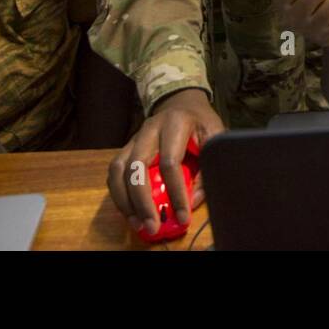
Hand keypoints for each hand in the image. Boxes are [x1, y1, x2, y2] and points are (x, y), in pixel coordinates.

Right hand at [106, 88, 223, 234]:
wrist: (182, 103)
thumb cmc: (200, 123)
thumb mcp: (214, 138)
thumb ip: (207, 168)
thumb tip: (193, 201)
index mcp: (175, 123)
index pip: (170, 161)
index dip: (176, 192)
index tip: (183, 216)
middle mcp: (150, 128)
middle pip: (137, 166)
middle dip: (142, 201)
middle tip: (152, 225)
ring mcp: (135, 137)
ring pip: (118, 169)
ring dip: (125, 200)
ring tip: (137, 223)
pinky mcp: (126, 147)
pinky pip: (114, 172)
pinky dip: (118, 194)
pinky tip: (129, 211)